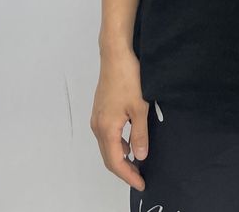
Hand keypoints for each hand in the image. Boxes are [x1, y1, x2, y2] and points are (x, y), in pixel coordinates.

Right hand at [90, 49, 149, 191]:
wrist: (115, 55)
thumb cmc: (128, 78)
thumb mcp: (140, 108)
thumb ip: (139, 134)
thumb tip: (140, 156)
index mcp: (106, 128)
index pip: (116, 161)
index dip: (128, 175)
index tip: (141, 183)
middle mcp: (97, 125)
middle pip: (108, 157)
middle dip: (123, 170)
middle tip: (139, 178)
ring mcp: (97, 117)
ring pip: (107, 146)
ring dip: (120, 157)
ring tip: (136, 163)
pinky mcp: (100, 110)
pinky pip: (106, 135)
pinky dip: (116, 144)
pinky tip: (129, 142)